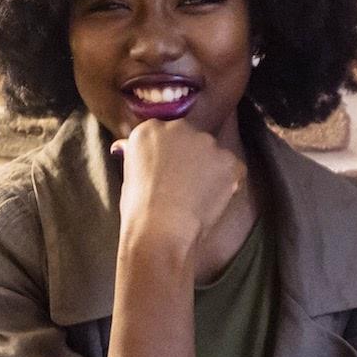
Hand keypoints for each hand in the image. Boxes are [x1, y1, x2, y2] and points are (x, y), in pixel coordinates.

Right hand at [113, 118, 245, 253]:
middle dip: (191, 158)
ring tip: (199, 197)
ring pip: (213, 154)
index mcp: (149, 129)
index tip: (168, 173)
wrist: (162, 228)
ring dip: (211, 170)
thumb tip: (123, 147)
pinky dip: (228, 183)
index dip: (170, 155)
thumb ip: (135, 155)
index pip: (165, 134)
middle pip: (191, 139)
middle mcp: (179, 127)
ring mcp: (206, 142)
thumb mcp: (127, 175)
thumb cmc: (138, 208)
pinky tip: (213, 200)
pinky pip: (233, 169)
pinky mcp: (228, 160)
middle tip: (185, 186)